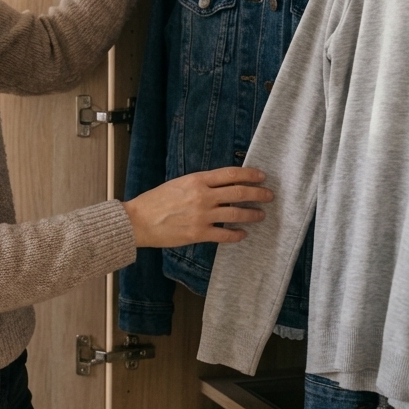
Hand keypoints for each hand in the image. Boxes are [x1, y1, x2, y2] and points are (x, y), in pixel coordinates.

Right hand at [122, 167, 271, 247]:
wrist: (139, 220)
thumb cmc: (155, 201)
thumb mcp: (179, 183)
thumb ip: (200, 184)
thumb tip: (221, 186)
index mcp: (197, 180)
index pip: (231, 174)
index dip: (250, 175)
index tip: (261, 176)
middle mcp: (203, 196)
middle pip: (239, 192)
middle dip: (258, 194)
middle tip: (269, 195)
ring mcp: (202, 215)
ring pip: (236, 213)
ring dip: (252, 214)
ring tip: (260, 215)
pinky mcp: (199, 233)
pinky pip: (225, 234)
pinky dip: (237, 234)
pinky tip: (242, 234)